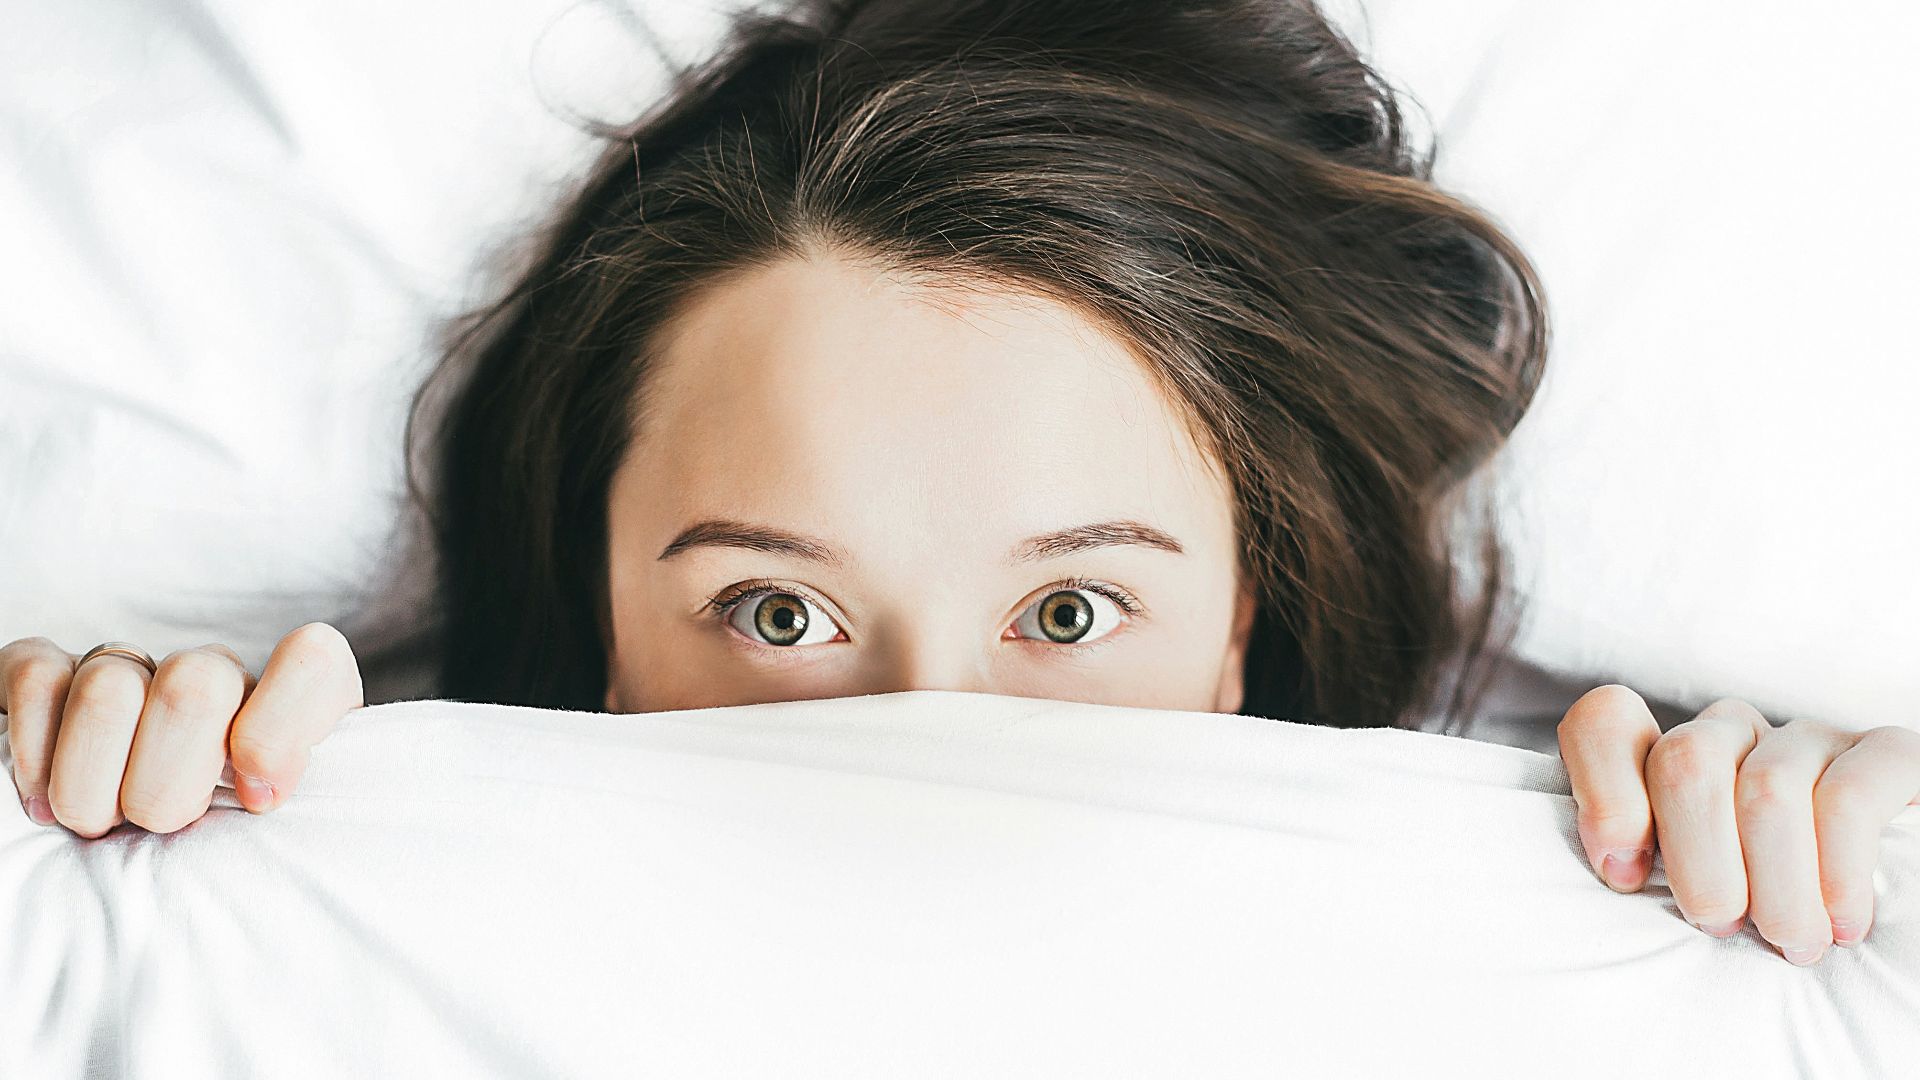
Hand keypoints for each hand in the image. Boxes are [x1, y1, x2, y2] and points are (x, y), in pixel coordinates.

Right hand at [1, 622, 362, 836]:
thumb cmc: (227, 852)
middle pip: (195, 688)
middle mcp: (215, 676)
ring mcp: (134, 669)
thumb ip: (293, 814)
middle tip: (158, 827)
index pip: (312, 662)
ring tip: (100, 824)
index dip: (280, 730)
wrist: (137, 849)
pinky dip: (35, 752)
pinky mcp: (54, 674)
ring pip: (110, 689)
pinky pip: (37, 680)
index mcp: (289, 707)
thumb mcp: (281, 842)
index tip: (257, 800)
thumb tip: (261, 793)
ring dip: (93, 785)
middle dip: (166, 785)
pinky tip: (44, 801)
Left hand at [1558, 684, 1919, 964]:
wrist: (1885, 928)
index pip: (1606, 723)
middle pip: (1686, 761)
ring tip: (1791, 941)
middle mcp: (1734, 733)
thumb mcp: (1683, 896)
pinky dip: (1838, 871)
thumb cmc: (1758, 921)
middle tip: (1721, 926)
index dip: (1604, 793)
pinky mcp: (1887, 756)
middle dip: (1699, 862)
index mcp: (1668, 759)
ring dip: (1776, 886)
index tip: (1626, 876)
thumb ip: (1637, 868)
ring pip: (1767, 789)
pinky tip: (1843, 922)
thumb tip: (1619, 870)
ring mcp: (1809, 739)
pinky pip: (1848, 798)